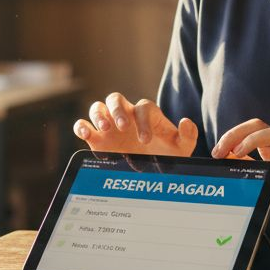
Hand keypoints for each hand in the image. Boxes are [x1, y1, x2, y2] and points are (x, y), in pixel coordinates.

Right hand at [72, 92, 197, 156]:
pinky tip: (85, 133)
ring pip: (98, 107)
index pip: (143, 108)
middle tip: (123, 128)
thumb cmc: (167, 155)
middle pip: (116, 99)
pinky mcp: (96, 137)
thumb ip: (188, 136)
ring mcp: (109, 125)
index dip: (143, 121)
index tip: (145, 141)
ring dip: (99, 115)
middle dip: (118, 111)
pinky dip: (81, 126)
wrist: (152, 170)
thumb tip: (185, 121)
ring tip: (105, 128)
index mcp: (146, 115)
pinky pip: (83, 124)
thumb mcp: (181, 148)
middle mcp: (126, 116)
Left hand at [212, 119, 269, 230]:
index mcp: (269, 148)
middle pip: (259, 126)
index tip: (216, 152)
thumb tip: (225, 158)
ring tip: (240, 150)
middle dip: (237, 133)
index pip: (248, 130)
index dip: (230, 136)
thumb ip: (247, 167)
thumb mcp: (263, 180)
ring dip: (255, 139)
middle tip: (222, 150)